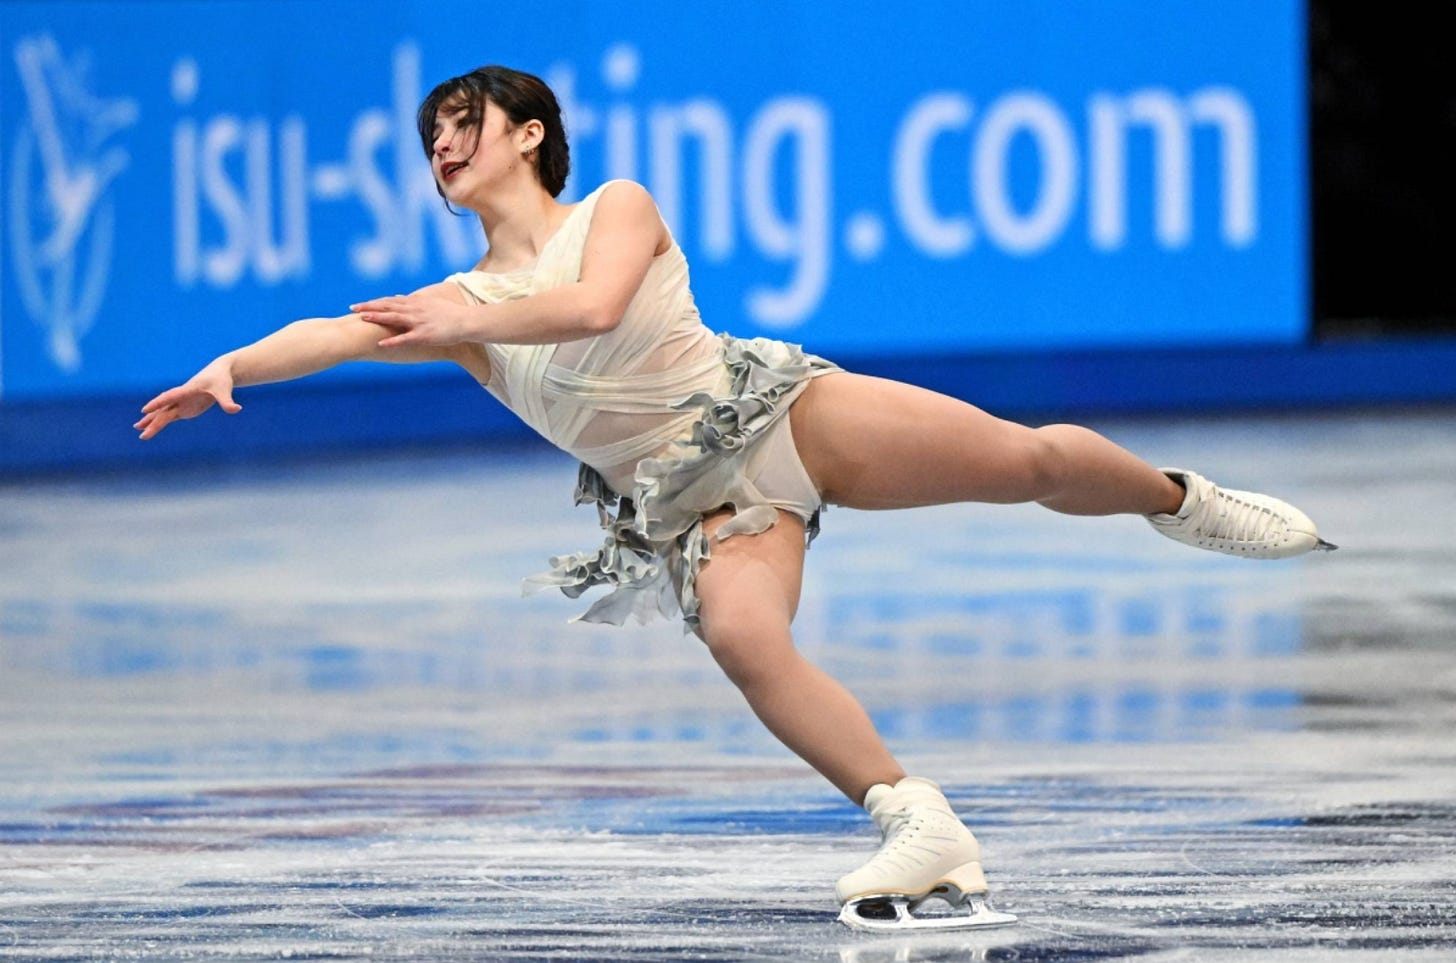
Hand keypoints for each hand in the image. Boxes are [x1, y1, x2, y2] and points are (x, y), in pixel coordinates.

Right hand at [134, 361, 241, 439]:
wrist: (219, 373)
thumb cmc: (221, 380)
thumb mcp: (224, 390)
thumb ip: (228, 401)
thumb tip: (236, 409)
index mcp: (187, 390)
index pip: (170, 397)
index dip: (158, 403)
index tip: (145, 410)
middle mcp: (181, 397)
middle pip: (164, 409)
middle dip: (152, 419)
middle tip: (139, 428)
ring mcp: (181, 402)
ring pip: (163, 413)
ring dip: (151, 420)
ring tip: (137, 428)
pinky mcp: (184, 408)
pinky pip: (169, 416)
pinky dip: (159, 421)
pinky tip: (150, 427)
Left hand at [351, 293, 472, 347]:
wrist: (466, 321)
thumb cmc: (450, 314)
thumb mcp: (430, 303)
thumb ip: (412, 300)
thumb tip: (397, 297)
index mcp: (415, 303)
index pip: (390, 301)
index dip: (374, 302)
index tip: (360, 304)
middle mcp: (414, 310)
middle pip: (388, 306)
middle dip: (369, 307)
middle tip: (352, 308)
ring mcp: (419, 322)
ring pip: (394, 318)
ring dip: (378, 317)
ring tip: (362, 319)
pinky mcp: (424, 334)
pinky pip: (405, 338)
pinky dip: (393, 340)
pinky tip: (381, 343)